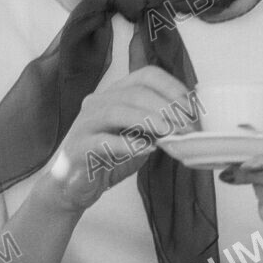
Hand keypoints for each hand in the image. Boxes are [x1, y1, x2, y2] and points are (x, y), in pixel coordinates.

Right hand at [42, 67, 195, 214]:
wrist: (71, 186)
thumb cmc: (107, 159)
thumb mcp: (138, 138)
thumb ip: (156, 126)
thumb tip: (187, 122)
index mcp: (115, 94)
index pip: (146, 76)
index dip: (172, 87)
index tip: (191, 107)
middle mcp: (98, 102)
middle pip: (135, 92)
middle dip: (166, 107)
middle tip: (186, 127)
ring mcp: (85, 123)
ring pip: (117, 111)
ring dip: (148, 120)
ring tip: (169, 133)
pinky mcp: (78, 147)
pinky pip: (103, 141)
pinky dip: (127, 144)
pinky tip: (146, 149)